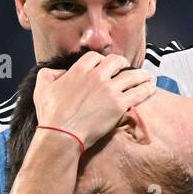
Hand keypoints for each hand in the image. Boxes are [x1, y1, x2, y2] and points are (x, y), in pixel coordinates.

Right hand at [32, 51, 154, 149]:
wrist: (62, 136)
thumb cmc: (50, 116)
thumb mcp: (41, 89)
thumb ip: (48, 75)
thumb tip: (59, 73)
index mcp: (79, 70)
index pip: (95, 57)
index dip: (101, 61)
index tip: (104, 66)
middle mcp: (96, 76)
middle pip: (116, 61)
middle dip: (122, 64)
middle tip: (126, 69)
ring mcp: (109, 90)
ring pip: (131, 75)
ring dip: (140, 75)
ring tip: (146, 77)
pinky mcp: (119, 105)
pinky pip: (138, 92)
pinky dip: (146, 88)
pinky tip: (151, 88)